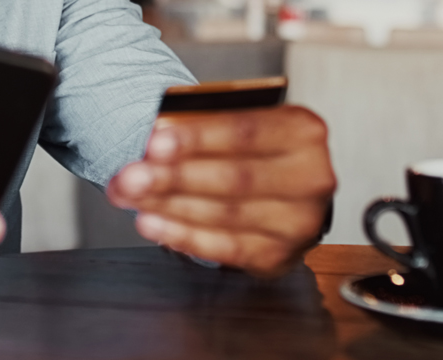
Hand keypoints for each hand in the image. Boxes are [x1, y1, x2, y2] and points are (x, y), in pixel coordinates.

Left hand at [107, 105, 335, 277]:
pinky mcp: (280, 255)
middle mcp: (311, 177)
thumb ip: (205, 126)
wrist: (283, 188)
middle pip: (235, 178)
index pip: (247, 132)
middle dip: (174, 178)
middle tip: (130, 176)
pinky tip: (153, 224)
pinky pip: (226, 249)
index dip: (198, 139)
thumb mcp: (239, 123)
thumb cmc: (253, 151)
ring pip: (226, 214)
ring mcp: (299, 222)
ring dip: (170, 206)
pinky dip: (184, 236)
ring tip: (131, 197)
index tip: (155, 142)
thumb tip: (156, 139)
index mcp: (303, 131)